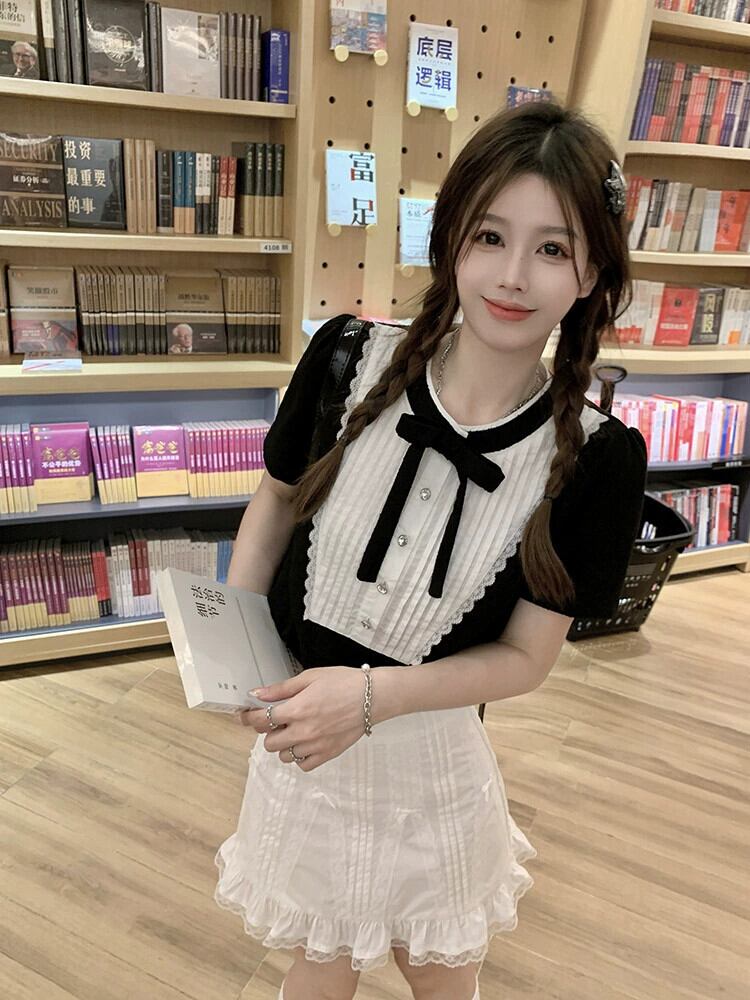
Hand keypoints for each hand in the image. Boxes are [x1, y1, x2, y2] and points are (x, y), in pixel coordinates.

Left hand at [238, 666, 370, 771]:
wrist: (372, 697)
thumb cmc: (344, 683)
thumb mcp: (310, 677)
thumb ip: (281, 689)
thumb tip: (258, 694)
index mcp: (297, 709)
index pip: (260, 720)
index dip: (248, 718)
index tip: (245, 716)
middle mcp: (303, 730)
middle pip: (269, 743)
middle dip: (268, 731)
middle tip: (278, 721)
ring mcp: (315, 745)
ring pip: (284, 756)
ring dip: (284, 745)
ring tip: (295, 731)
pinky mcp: (328, 754)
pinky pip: (303, 765)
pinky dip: (300, 756)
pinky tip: (306, 743)